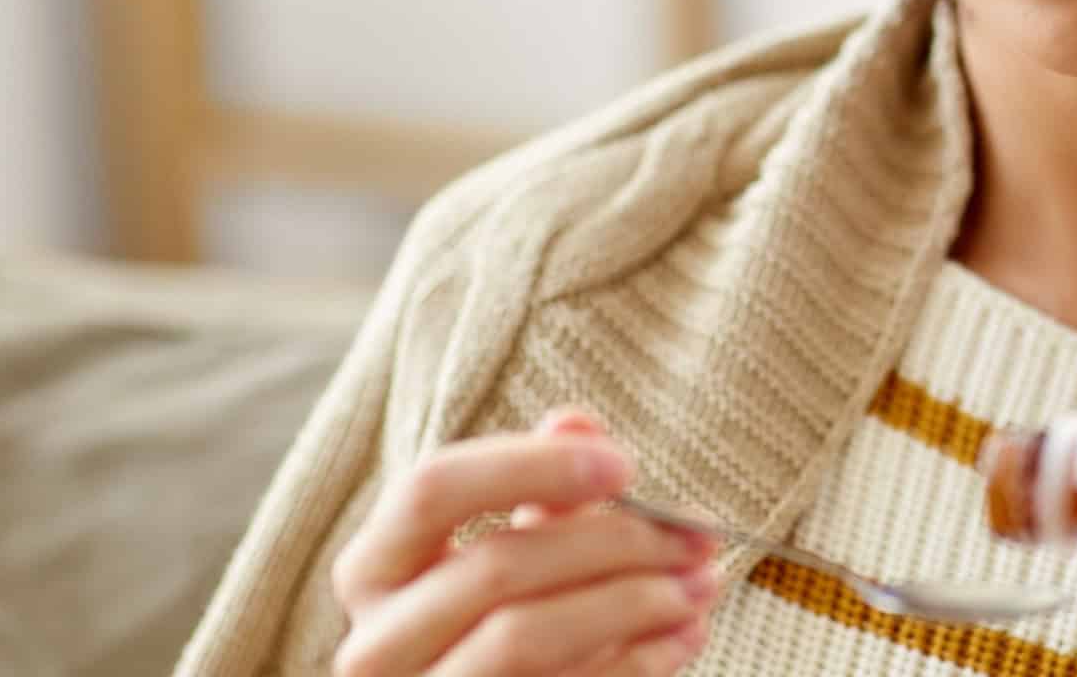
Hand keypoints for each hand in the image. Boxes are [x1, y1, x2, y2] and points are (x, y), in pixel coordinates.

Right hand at [330, 408, 721, 675]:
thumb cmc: (502, 617)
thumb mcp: (514, 546)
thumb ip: (536, 483)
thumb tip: (574, 424)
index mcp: (374, 567)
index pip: (432, 490)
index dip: (530, 469)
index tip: (624, 466)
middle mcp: (375, 642)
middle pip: (495, 568)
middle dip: (612, 543)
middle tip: (695, 536)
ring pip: (524, 637)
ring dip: (633, 604)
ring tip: (701, 585)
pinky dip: (634, 662)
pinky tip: (682, 635)